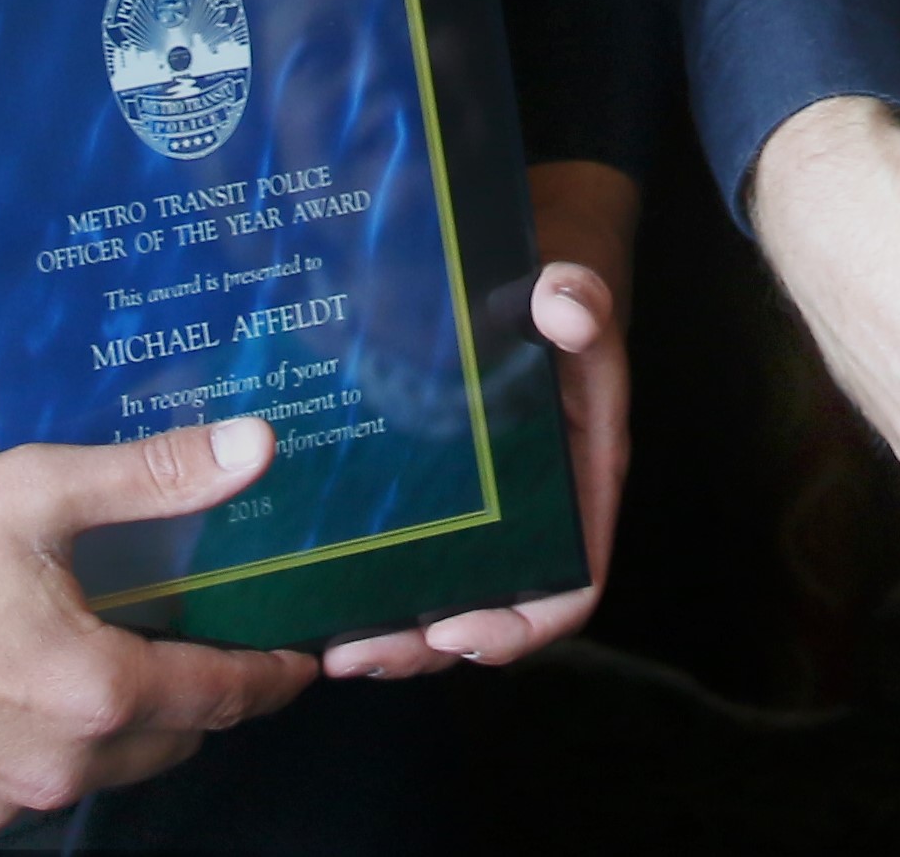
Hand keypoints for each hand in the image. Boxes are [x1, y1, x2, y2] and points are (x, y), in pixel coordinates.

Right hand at [0, 423, 315, 842]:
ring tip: (96, 661)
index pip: (220, 699)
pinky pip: (11, 795)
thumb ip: (157, 476)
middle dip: (193, 700)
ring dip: (109, 730)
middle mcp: (49, 768)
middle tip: (194, 644)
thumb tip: (254, 448)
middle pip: (163, 743)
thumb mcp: (41, 491)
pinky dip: (29, 755)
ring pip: (89, 774)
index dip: (269, 679)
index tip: (299, 664)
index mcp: (92, 693)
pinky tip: (10, 698)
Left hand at [322, 158, 637, 679]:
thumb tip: (566, 304)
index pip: (571, 585)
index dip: (521, 626)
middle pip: (493, 608)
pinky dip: (372, 573)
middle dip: (429, 645)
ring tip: (327, 640)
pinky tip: (315, 575)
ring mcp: (486, 497)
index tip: (456, 631)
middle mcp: (536, 505)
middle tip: (355, 652)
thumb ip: (581, 296)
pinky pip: (412, 545)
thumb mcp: (578, 280)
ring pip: (445, 589)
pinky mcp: (439, 477)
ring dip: (393, 627)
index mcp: (583, 480)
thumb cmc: (562, 276)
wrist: (532, 247)